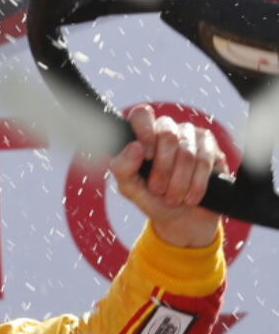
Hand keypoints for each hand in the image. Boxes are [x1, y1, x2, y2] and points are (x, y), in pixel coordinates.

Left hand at [109, 104, 225, 248]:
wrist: (181, 218)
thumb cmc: (152, 198)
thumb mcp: (130, 188)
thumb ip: (123, 168)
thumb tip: (135, 146)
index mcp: (141, 134)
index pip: (141, 115)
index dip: (145, 132)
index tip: (146, 157)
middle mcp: (166, 129)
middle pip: (168, 135)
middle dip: (162, 169)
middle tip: (158, 189)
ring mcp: (190, 135)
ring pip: (187, 152)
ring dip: (178, 182)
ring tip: (172, 198)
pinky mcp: (210, 147)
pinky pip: (205, 160)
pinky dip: (195, 184)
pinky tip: (190, 197)